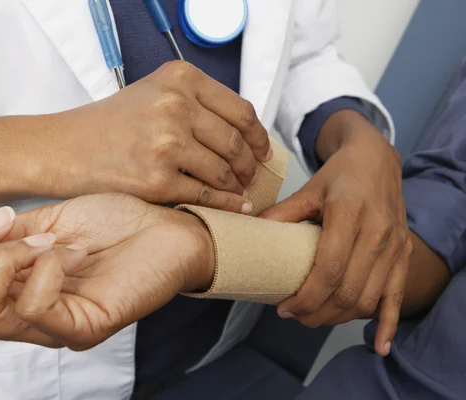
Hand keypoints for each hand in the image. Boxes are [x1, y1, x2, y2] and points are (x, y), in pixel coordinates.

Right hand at [0, 194, 213, 349]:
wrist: (168, 226)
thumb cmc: (113, 222)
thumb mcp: (43, 220)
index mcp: (10, 291)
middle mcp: (24, 317)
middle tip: (3, 222)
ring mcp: (53, 327)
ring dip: (1, 259)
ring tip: (45, 238)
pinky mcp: (85, 327)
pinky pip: (35, 309)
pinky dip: (40, 269)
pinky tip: (66, 251)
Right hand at [41, 61, 270, 212]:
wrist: (65, 149)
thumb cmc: (108, 124)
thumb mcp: (153, 93)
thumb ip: (196, 104)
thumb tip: (241, 132)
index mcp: (179, 79)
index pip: (239, 110)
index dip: (258, 135)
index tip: (264, 150)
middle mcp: (175, 106)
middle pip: (235, 142)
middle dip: (250, 165)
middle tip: (253, 176)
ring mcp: (166, 144)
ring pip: (223, 172)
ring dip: (238, 186)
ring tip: (240, 192)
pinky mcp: (157, 180)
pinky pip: (206, 196)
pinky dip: (226, 205)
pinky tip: (235, 207)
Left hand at [260, 110, 411, 356]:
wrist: (376, 159)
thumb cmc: (338, 175)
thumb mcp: (308, 188)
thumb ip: (282, 213)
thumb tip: (251, 233)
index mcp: (349, 214)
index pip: (329, 270)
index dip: (306, 298)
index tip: (284, 308)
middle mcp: (377, 233)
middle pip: (348, 291)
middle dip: (318, 313)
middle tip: (294, 317)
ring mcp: (394, 246)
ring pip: (368, 299)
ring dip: (340, 318)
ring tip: (314, 319)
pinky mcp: (404, 254)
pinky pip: (397, 296)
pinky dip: (388, 324)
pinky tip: (379, 347)